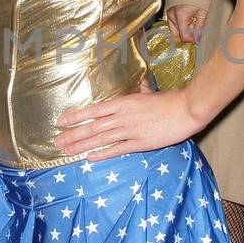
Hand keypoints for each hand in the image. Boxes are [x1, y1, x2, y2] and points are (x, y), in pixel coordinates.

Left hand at [55, 80, 201, 161]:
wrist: (186, 110)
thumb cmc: (169, 100)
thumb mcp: (150, 92)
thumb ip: (141, 91)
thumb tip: (139, 85)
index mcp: (123, 102)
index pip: (94, 110)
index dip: (76, 116)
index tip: (61, 121)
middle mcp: (123, 116)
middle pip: (92, 126)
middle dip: (73, 134)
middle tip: (56, 141)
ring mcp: (130, 130)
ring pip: (100, 139)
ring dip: (82, 145)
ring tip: (67, 151)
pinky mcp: (140, 143)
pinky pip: (117, 149)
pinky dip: (102, 153)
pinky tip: (89, 157)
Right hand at [166, 4, 205, 43]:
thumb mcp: (203, 12)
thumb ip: (200, 27)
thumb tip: (197, 40)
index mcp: (180, 14)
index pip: (183, 37)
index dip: (191, 40)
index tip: (197, 38)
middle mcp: (172, 14)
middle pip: (179, 33)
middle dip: (188, 32)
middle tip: (196, 23)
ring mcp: (169, 13)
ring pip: (176, 29)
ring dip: (185, 27)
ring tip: (192, 18)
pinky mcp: (169, 11)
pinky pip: (174, 23)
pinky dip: (181, 23)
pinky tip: (187, 17)